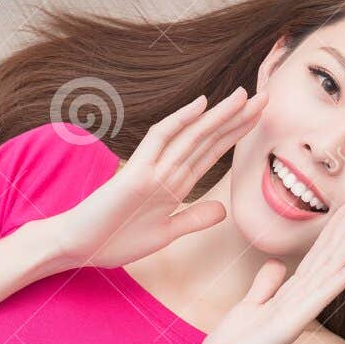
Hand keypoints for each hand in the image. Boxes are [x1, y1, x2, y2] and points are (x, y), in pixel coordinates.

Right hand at [49, 90, 262, 269]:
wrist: (77, 247)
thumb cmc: (114, 238)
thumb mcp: (166, 234)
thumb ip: (193, 219)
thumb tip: (224, 210)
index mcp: (175, 184)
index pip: (212, 152)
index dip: (237, 133)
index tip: (259, 116)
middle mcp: (167, 171)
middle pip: (209, 139)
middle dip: (238, 118)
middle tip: (267, 96)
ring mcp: (152, 170)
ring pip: (192, 136)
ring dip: (219, 116)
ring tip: (245, 96)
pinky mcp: (136, 175)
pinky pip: (160, 141)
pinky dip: (180, 121)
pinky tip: (200, 105)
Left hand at [190, 193, 344, 343]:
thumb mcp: (248, 308)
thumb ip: (265, 286)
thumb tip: (277, 266)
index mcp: (290, 295)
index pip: (318, 255)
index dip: (334, 228)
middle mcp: (300, 302)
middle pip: (329, 256)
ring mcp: (297, 313)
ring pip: (329, 269)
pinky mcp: (288, 325)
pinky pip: (319, 296)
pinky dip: (342, 277)